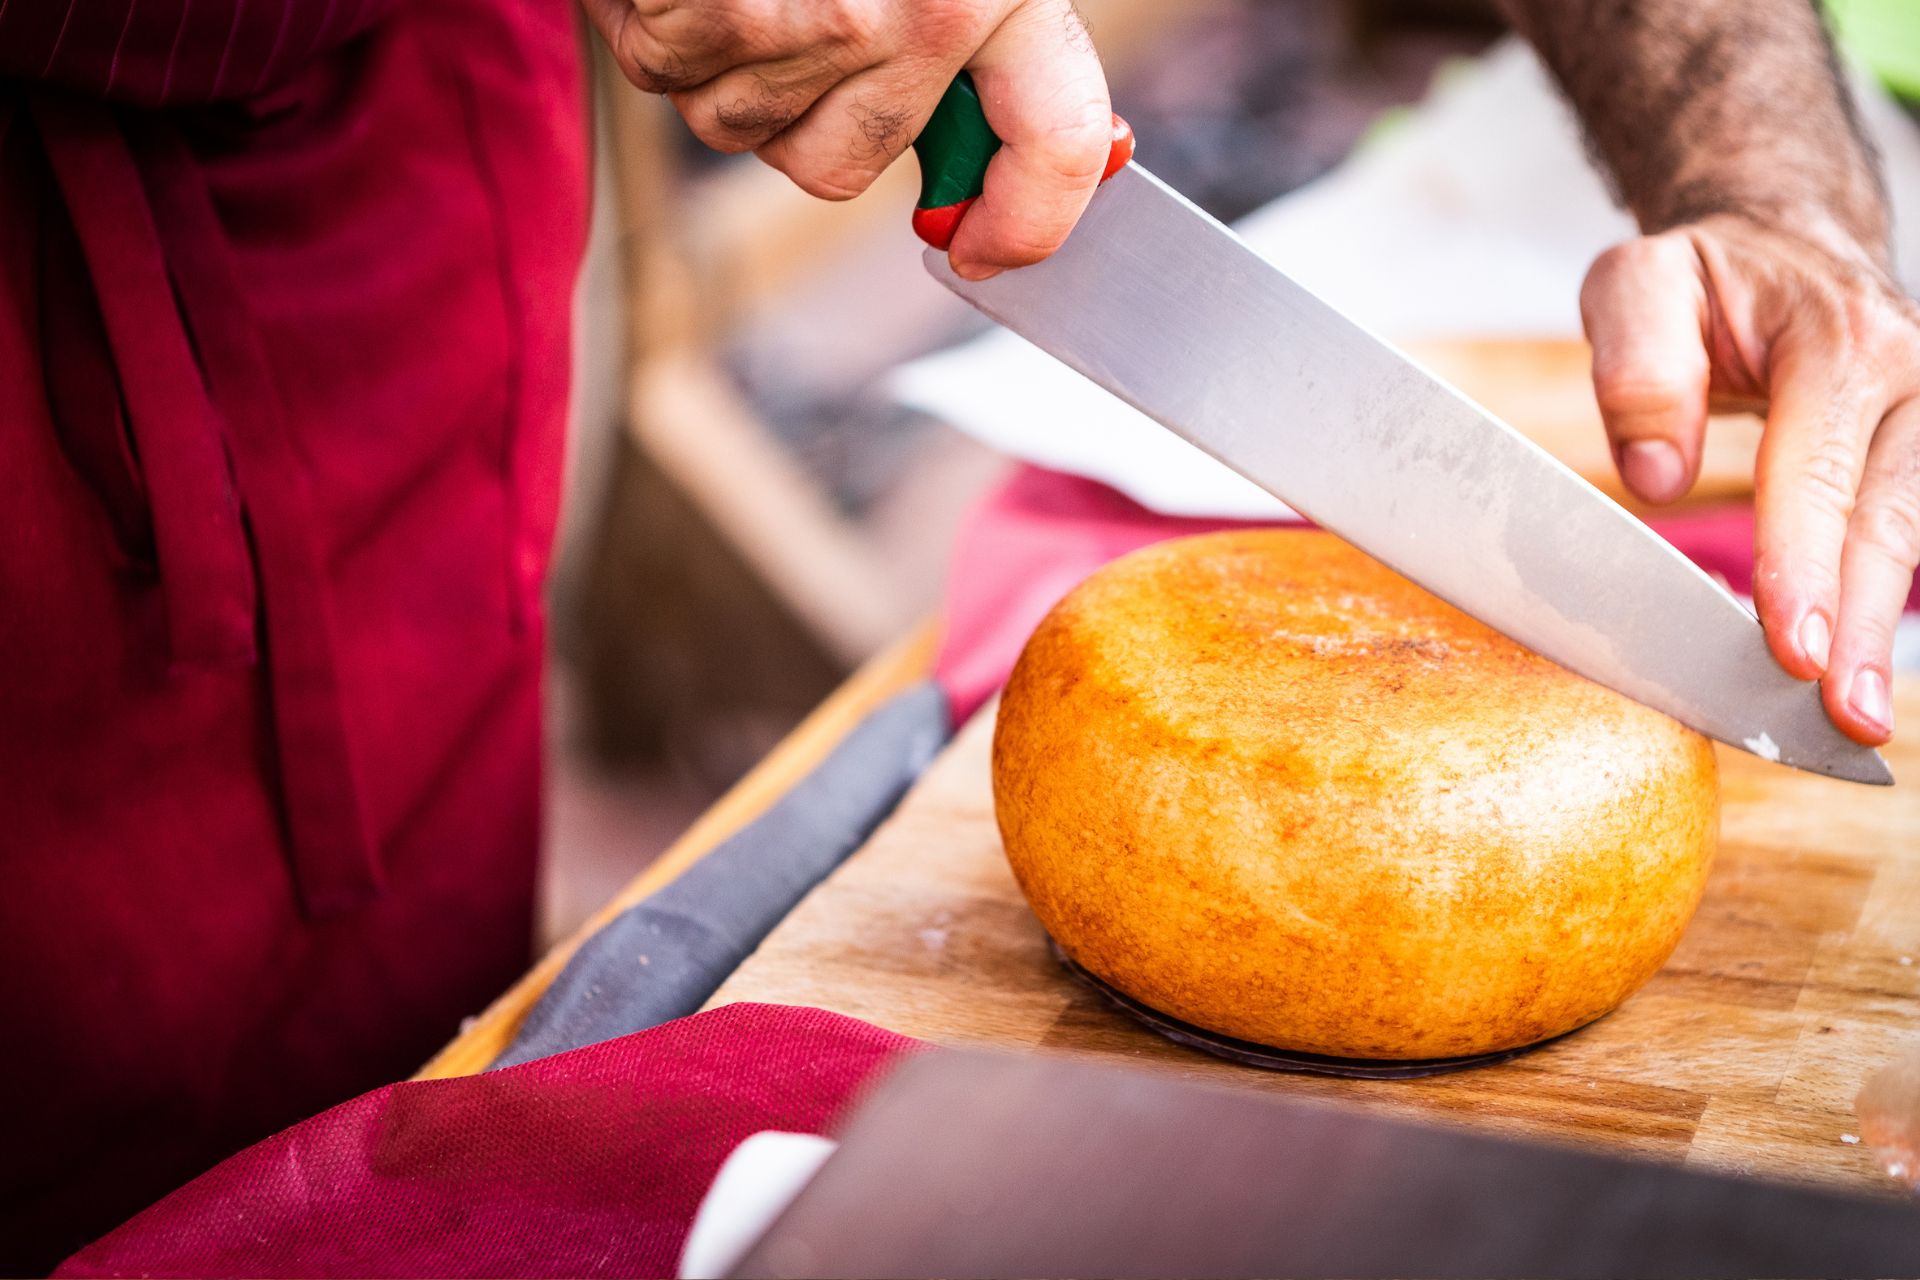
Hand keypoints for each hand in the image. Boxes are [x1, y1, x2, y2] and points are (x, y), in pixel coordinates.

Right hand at [582, 0, 1112, 279]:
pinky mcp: (685, 27)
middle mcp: (903, 17)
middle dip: (816, 115)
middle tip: (807, 19)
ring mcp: (787, 29)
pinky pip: (675, 82)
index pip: (1060, 141)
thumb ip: (994, 35)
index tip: (991, 250)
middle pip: (845, 167)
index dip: (1034, 220)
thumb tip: (1046, 160)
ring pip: (751, 133)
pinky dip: (667, 30)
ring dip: (737, 69)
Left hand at [1581, 213, 1919, 744]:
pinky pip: (1912, 532)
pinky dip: (1881, 601)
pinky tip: (1861, 664)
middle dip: (1858, 624)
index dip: (1802, 564)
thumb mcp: (1640, 285)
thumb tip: (1656, 476)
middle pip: (1887, 520)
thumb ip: (1642, 371)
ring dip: (1878, 630)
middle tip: (1838, 712)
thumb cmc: (1705, 277)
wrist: (1783, 244)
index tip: (1788, 643)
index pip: (1819, 472)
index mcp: (1840, 341)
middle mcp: (1907, 378)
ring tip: (1855, 714)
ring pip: (1911, 536)